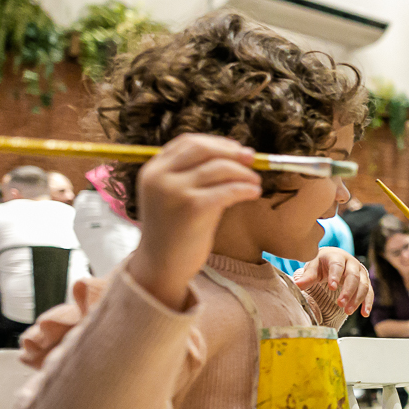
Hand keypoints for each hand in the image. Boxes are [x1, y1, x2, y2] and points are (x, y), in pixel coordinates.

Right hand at [127, 134, 260, 309]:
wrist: (162, 266)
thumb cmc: (175, 232)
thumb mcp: (177, 196)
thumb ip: (197, 176)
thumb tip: (238, 156)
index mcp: (153, 170)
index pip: (188, 142)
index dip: (217, 143)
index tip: (237, 149)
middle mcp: (160, 177)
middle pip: (203, 148)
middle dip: (232, 152)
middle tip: (253, 160)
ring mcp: (174, 191)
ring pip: (219, 168)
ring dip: (243, 173)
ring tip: (255, 183)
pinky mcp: (192, 208)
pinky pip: (227, 190)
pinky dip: (245, 188)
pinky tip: (254, 193)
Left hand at [294, 247, 372, 316]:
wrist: (334, 260)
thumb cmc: (321, 264)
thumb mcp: (313, 267)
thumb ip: (307, 276)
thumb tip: (297, 285)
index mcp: (337, 257)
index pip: (337, 266)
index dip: (335, 276)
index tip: (332, 287)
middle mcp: (352, 263)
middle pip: (353, 277)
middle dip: (348, 291)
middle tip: (340, 304)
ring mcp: (361, 272)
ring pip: (363, 285)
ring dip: (357, 299)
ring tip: (347, 311)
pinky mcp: (366, 281)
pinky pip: (369, 292)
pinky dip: (368, 303)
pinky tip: (364, 313)